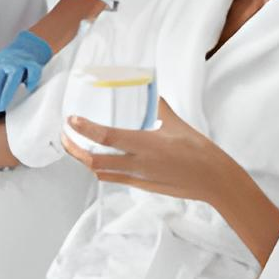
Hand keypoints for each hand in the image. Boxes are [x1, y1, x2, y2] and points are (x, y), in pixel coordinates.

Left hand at [0, 31, 52, 124]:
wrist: (27, 46)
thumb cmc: (9, 65)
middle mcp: (3, 62)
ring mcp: (18, 62)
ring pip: (11, 81)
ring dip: (5, 96)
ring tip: (0, 108)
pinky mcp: (33, 64)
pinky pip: (32, 75)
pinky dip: (30, 83)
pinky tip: (28, 89)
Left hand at [60, 98, 243, 204]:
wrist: (213, 180)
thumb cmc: (199, 150)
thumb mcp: (177, 124)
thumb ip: (160, 107)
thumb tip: (151, 92)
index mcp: (145, 144)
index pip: (106, 136)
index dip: (84, 129)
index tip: (71, 120)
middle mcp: (138, 164)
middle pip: (94, 160)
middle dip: (74, 150)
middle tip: (65, 136)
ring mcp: (139, 178)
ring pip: (101, 171)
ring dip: (85, 160)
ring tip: (77, 148)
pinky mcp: (143, 186)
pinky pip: (115, 178)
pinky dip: (102, 169)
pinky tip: (101, 161)